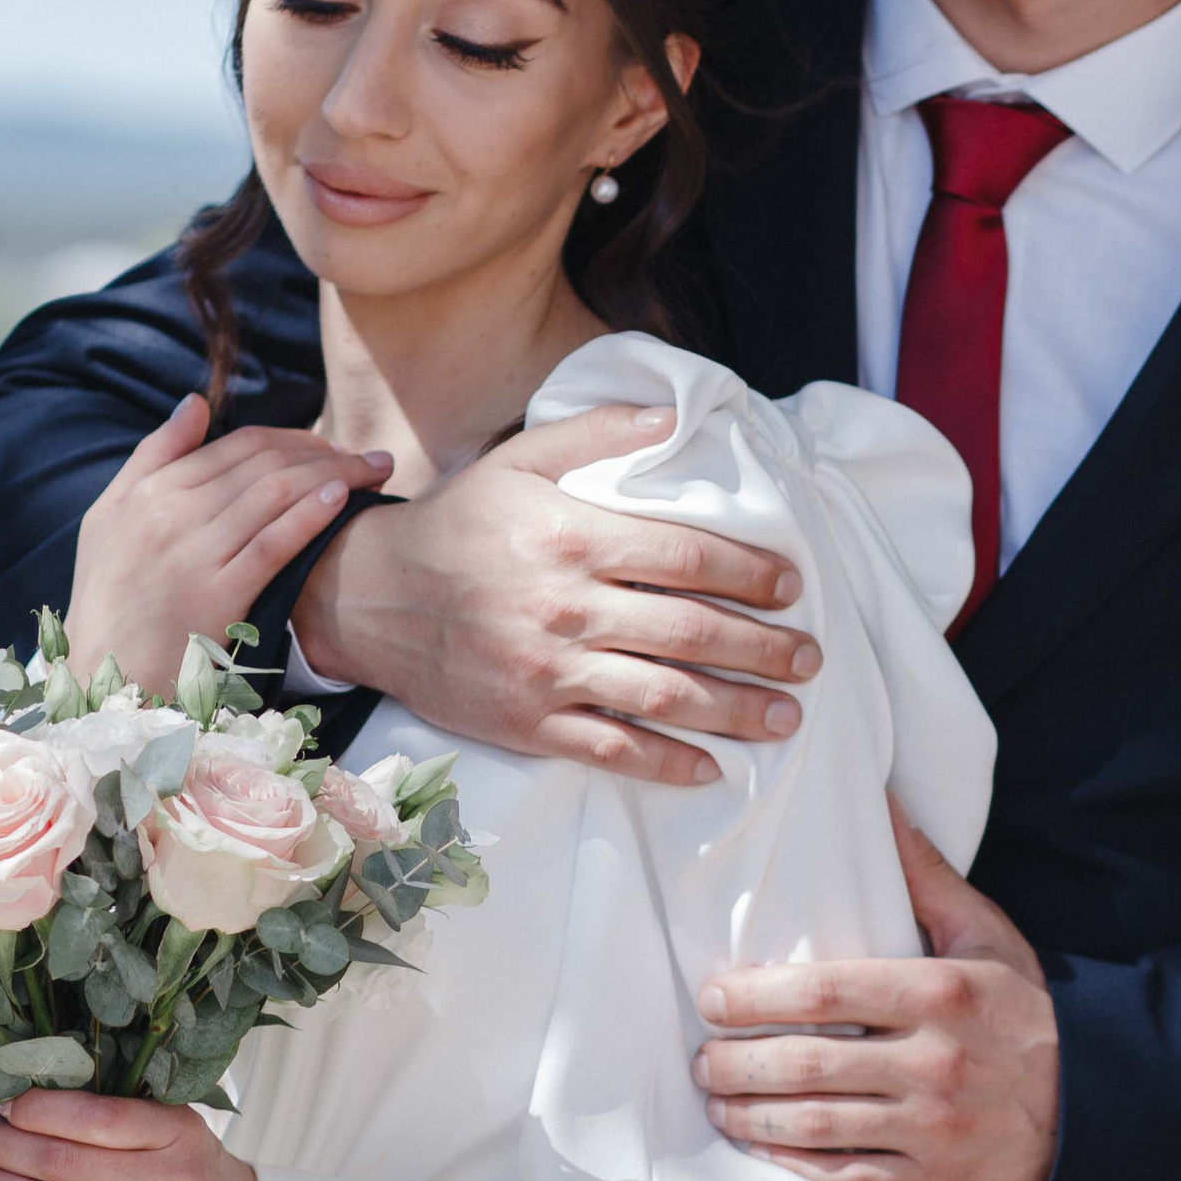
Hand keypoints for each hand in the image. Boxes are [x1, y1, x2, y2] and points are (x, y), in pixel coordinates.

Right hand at [63, 393, 390, 695]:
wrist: (103, 668)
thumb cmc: (109, 593)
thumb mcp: (110, 515)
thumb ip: (154, 455)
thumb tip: (195, 402)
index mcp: (152, 490)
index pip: (238, 446)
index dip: (294, 439)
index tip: (329, 446)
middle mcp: (173, 514)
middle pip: (265, 465)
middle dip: (325, 452)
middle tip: (370, 456)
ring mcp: (196, 555)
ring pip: (274, 495)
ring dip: (335, 475)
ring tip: (375, 472)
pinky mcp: (218, 597)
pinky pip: (273, 545)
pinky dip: (310, 516)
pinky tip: (342, 499)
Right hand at [293, 403, 822, 785]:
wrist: (369, 597)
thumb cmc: (456, 524)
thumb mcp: (518, 460)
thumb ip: (598, 434)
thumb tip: (673, 414)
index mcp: (574, 537)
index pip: (688, 557)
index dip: (751, 574)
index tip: (791, 587)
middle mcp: (568, 607)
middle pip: (692, 632)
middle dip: (763, 649)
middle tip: (811, 659)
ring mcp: (549, 671)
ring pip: (664, 696)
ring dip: (735, 710)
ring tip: (785, 718)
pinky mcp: (529, 722)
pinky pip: (611, 748)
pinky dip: (666, 761)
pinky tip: (710, 766)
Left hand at [693, 800, 1060, 1180]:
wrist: (1095, 1106)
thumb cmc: (1025, 1011)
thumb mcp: (985, 934)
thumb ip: (923, 873)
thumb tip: (878, 800)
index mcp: (942, 994)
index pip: (827, 993)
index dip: (757, 998)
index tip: (712, 1000)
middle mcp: (936, 1064)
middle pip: (808, 1065)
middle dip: (737, 1065)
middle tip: (703, 1061)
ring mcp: (934, 1130)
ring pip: (817, 1126)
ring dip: (751, 1115)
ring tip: (718, 1101)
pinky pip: (845, 1178)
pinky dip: (794, 1165)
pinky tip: (762, 1146)